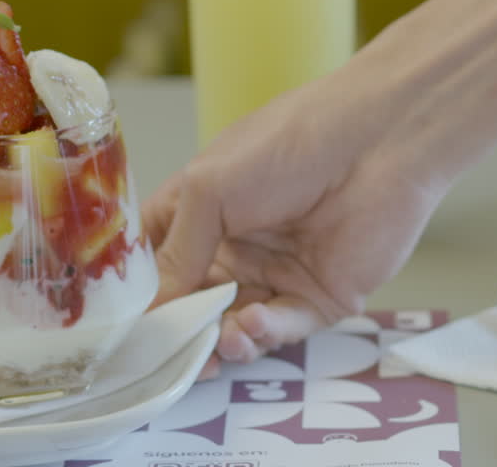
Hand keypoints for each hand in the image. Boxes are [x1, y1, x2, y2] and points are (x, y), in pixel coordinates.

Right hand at [142, 67, 446, 373]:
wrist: (378, 141)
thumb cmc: (287, 145)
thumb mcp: (211, 188)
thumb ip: (178, 251)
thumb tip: (149, 312)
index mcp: (200, 213)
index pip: (155, 263)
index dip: (137, 296)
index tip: (117, 331)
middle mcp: (235, 248)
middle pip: (193, 305)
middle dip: (180, 333)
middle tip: (168, 355)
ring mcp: (276, 275)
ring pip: (234, 326)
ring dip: (221, 339)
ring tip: (219, 340)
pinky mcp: (319, 298)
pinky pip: (282, 328)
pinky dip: (263, 332)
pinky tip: (252, 324)